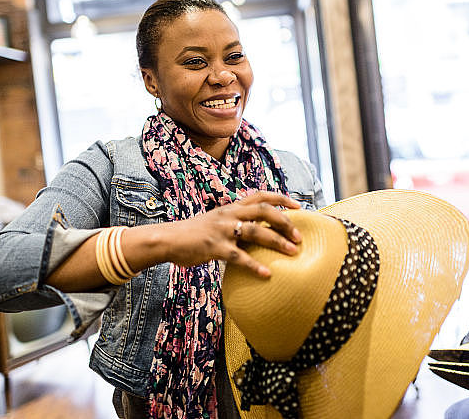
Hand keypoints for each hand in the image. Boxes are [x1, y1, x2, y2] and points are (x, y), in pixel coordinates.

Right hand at [162, 191, 302, 277]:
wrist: (168, 239)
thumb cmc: (195, 233)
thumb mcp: (217, 221)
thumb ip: (236, 222)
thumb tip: (257, 231)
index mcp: (231, 207)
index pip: (260, 195)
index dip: (281, 198)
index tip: (298, 205)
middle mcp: (229, 215)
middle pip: (263, 211)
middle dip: (284, 222)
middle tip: (299, 236)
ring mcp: (222, 231)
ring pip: (255, 232)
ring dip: (277, 242)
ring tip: (293, 252)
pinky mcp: (214, 247)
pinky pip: (238, 257)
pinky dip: (254, 265)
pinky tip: (267, 274)